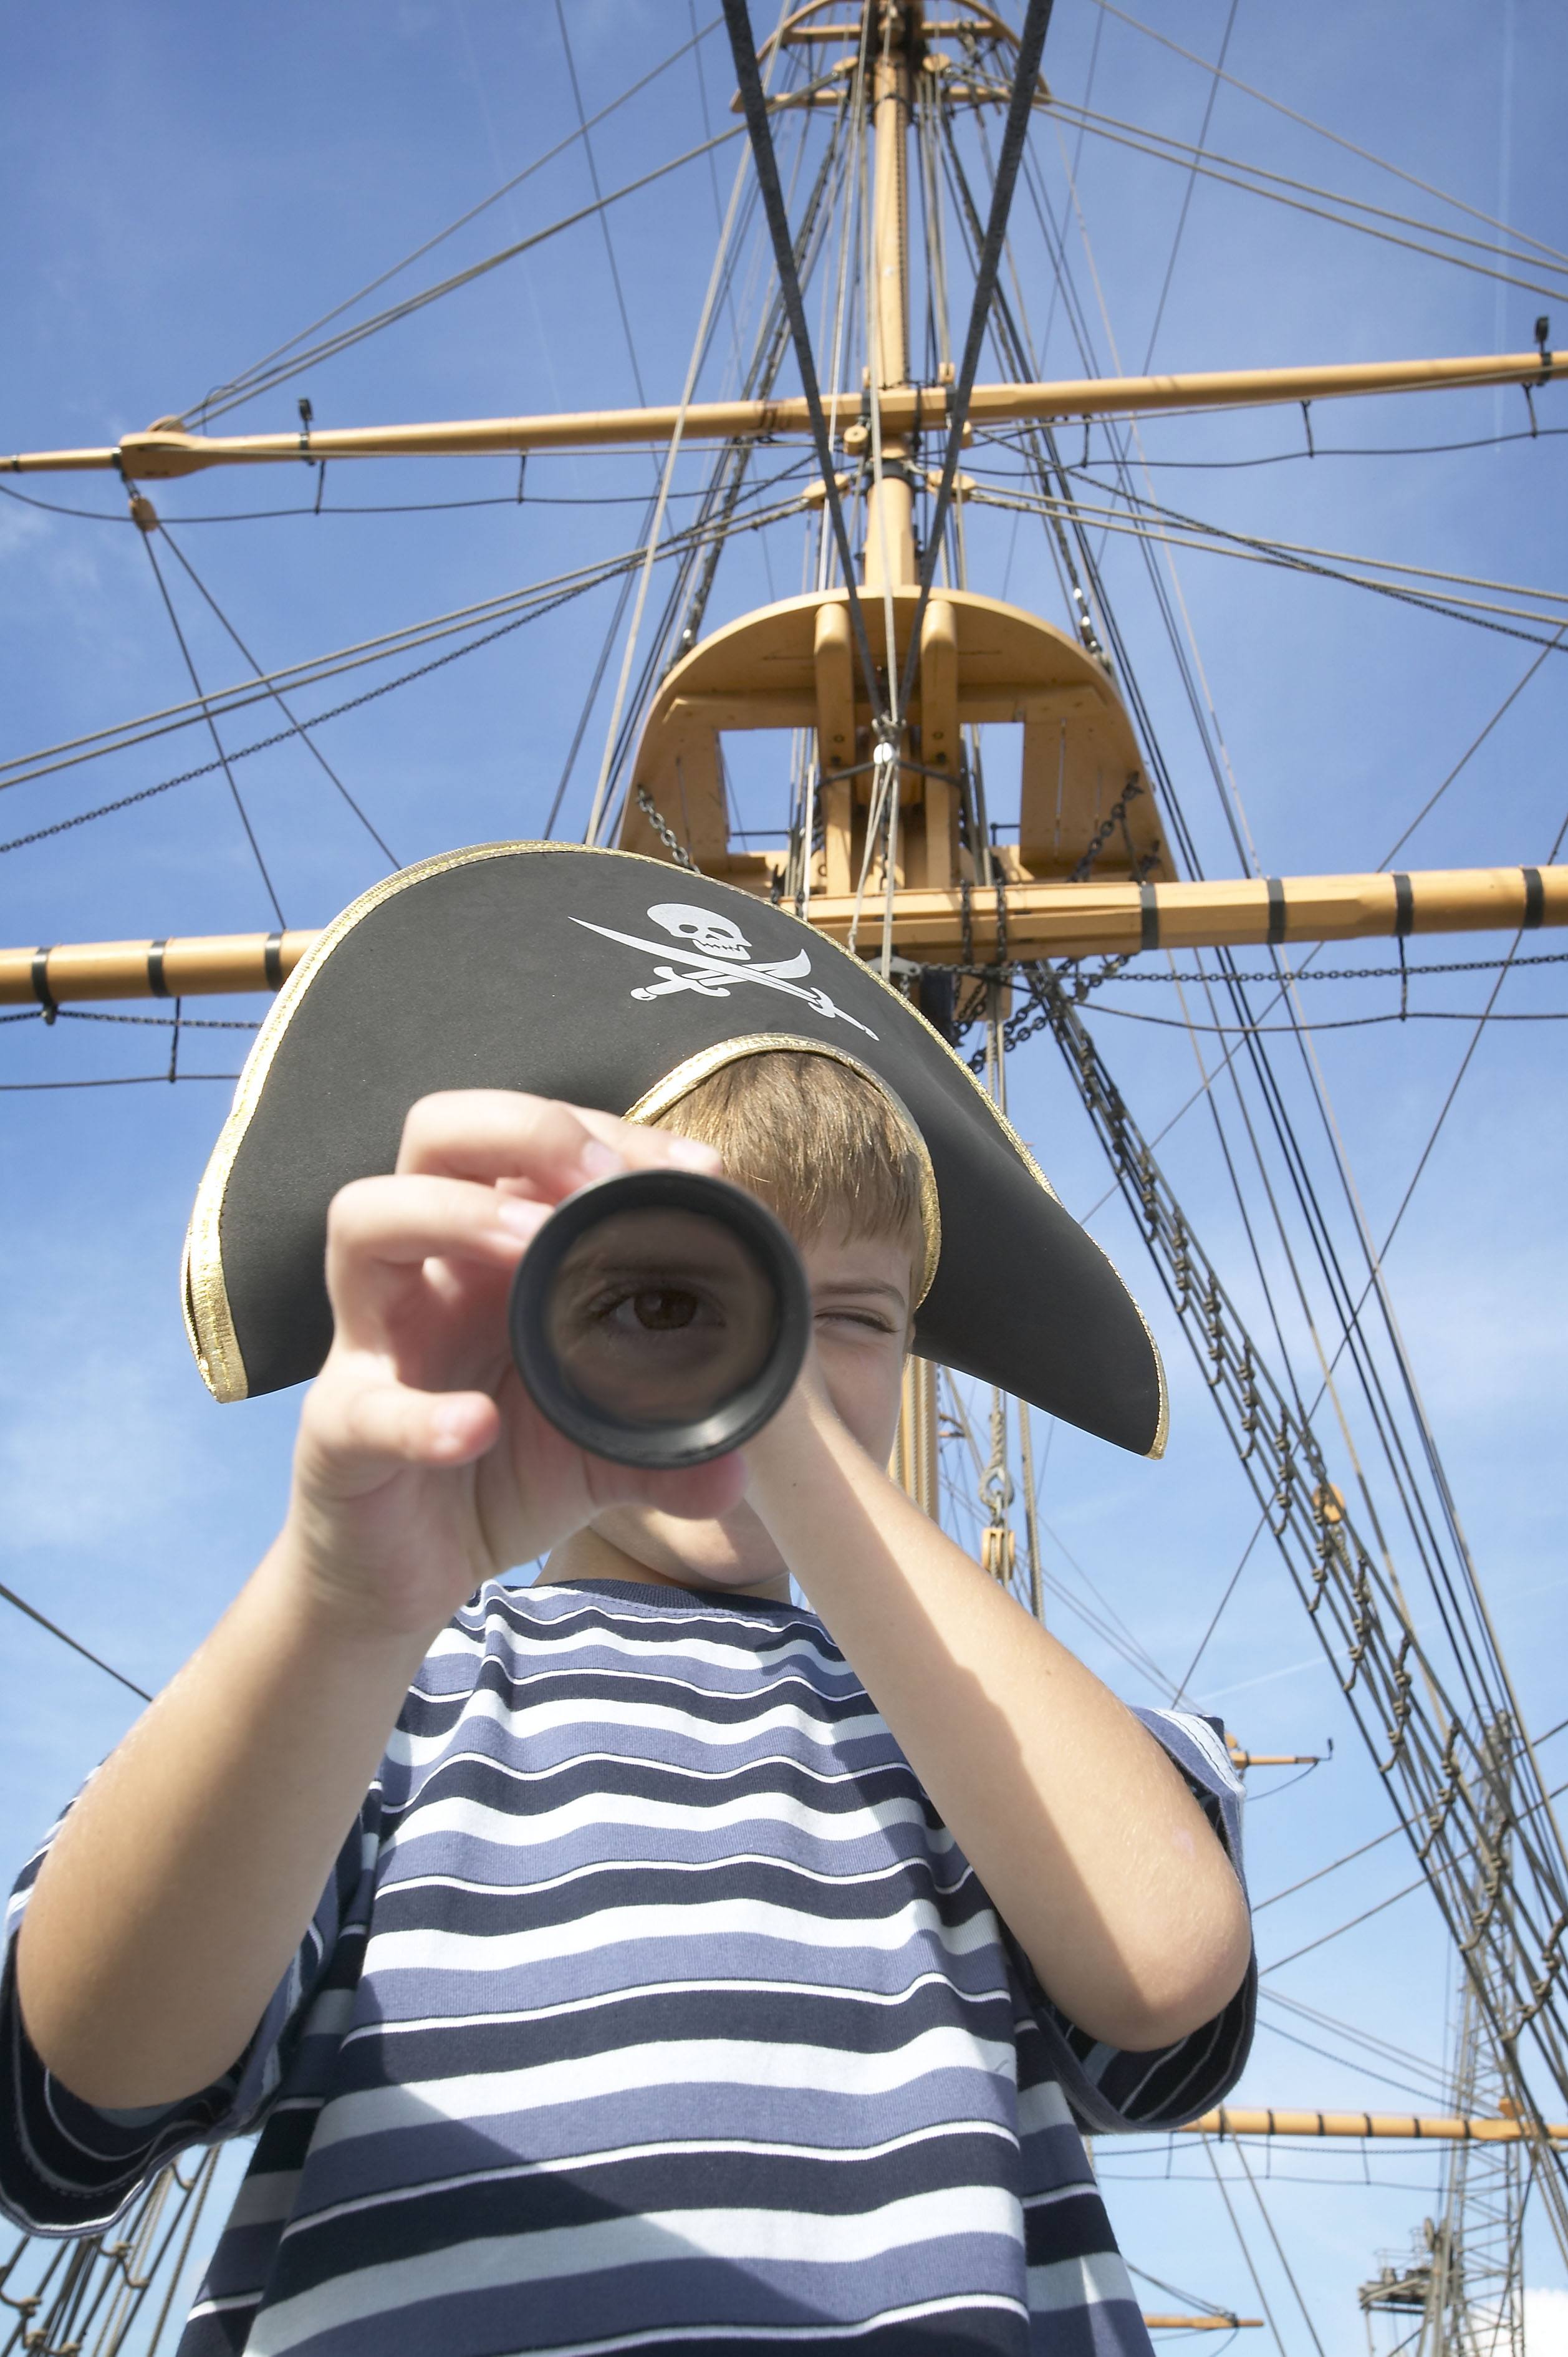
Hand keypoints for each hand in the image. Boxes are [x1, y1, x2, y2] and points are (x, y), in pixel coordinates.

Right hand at [281, 1091, 747, 1637]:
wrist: (401, 1574)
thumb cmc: (491, 1472)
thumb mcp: (595, 1449)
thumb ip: (665, 1448)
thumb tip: (737, 1466)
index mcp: (490, 1255)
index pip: (531, 1145)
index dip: (610, 1134)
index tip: (700, 1170)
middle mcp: (425, 1274)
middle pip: (435, 1134)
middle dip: (521, 1130)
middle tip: (600, 1179)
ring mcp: (370, 1342)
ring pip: (366, 1219)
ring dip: (456, 1214)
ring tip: (533, 1244)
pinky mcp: (337, 1432)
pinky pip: (361, 1408)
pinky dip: (419, 1414)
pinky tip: (477, 1427)